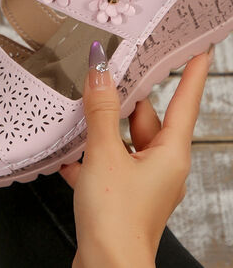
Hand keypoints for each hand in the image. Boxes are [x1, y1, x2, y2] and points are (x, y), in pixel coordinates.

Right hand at [60, 41, 213, 267]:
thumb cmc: (115, 220)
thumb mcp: (104, 154)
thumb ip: (102, 111)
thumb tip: (101, 73)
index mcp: (170, 154)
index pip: (186, 101)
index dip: (193, 72)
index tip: (200, 49)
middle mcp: (162, 166)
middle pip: (147, 119)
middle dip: (126, 100)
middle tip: (110, 75)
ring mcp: (143, 182)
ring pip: (125, 142)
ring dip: (103, 130)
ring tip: (81, 112)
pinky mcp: (124, 196)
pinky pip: (110, 164)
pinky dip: (92, 157)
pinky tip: (69, 156)